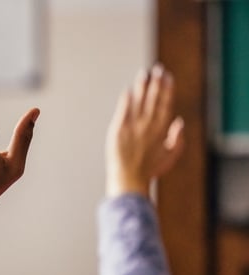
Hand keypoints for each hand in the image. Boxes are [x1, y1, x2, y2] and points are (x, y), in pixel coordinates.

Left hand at [105, 64, 183, 196]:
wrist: (129, 179)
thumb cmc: (149, 170)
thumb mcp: (170, 156)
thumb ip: (177, 139)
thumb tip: (180, 121)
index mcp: (161, 130)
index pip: (166, 104)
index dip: (167, 89)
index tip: (168, 77)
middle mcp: (148, 125)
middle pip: (154, 99)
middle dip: (157, 83)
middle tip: (158, 69)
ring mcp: (133, 126)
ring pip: (139, 101)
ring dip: (142, 86)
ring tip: (144, 73)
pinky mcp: (119, 129)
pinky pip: (124, 110)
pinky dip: (127, 99)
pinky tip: (129, 89)